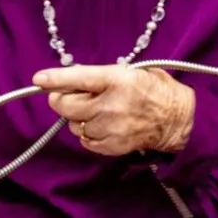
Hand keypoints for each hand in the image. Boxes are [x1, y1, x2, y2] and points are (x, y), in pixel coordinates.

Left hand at [32, 64, 195, 155]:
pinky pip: (86, 140)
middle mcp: (111, 105)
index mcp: (118, 80)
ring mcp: (111, 128)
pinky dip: (88, 133)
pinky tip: (102, 125)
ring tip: (95, 111)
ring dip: (78, 118)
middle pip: (67, 106)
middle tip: (68, 96)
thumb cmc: (156, 90)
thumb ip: (104, 76)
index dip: (55, 79)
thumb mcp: (133, 72)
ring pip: (74, 125)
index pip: (79, 78)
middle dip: (62, 100)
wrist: (178, 120)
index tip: (39, 79)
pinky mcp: (113, 146)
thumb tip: (75, 79)